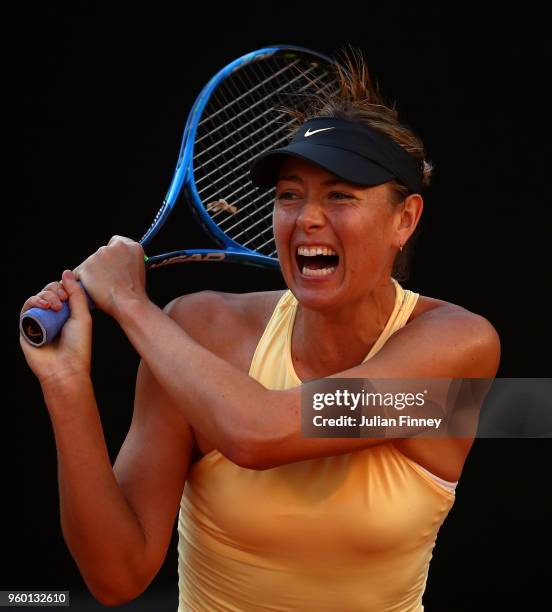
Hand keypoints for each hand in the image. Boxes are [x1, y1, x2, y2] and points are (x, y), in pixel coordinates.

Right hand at [20, 270, 92, 389]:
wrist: (65, 368)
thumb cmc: (78, 346)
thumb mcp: (82, 316)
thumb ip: (76, 294)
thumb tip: (67, 272)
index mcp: (68, 313)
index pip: (62, 291)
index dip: (64, 286)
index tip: (70, 293)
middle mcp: (53, 316)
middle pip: (48, 291)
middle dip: (55, 290)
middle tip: (63, 300)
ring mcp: (39, 321)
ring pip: (37, 297)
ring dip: (46, 295)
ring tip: (56, 305)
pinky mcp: (26, 327)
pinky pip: (26, 308)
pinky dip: (34, 301)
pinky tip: (44, 306)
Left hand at [74, 235, 147, 318]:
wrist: (128, 303)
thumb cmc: (134, 293)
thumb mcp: (139, 271)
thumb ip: (127, 262)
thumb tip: (117, 265)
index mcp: (131, 246)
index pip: (115, 242)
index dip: (113, 256)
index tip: (112, 265)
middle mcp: (115, 247)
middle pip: (101, 253)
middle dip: (101, 265)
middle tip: (108, 280)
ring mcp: (99, 255)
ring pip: (89, 263)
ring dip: (92, 273)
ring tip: (102, 288)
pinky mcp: (86, 266)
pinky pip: (79, 273)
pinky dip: (83, 281)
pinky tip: (93, 290)